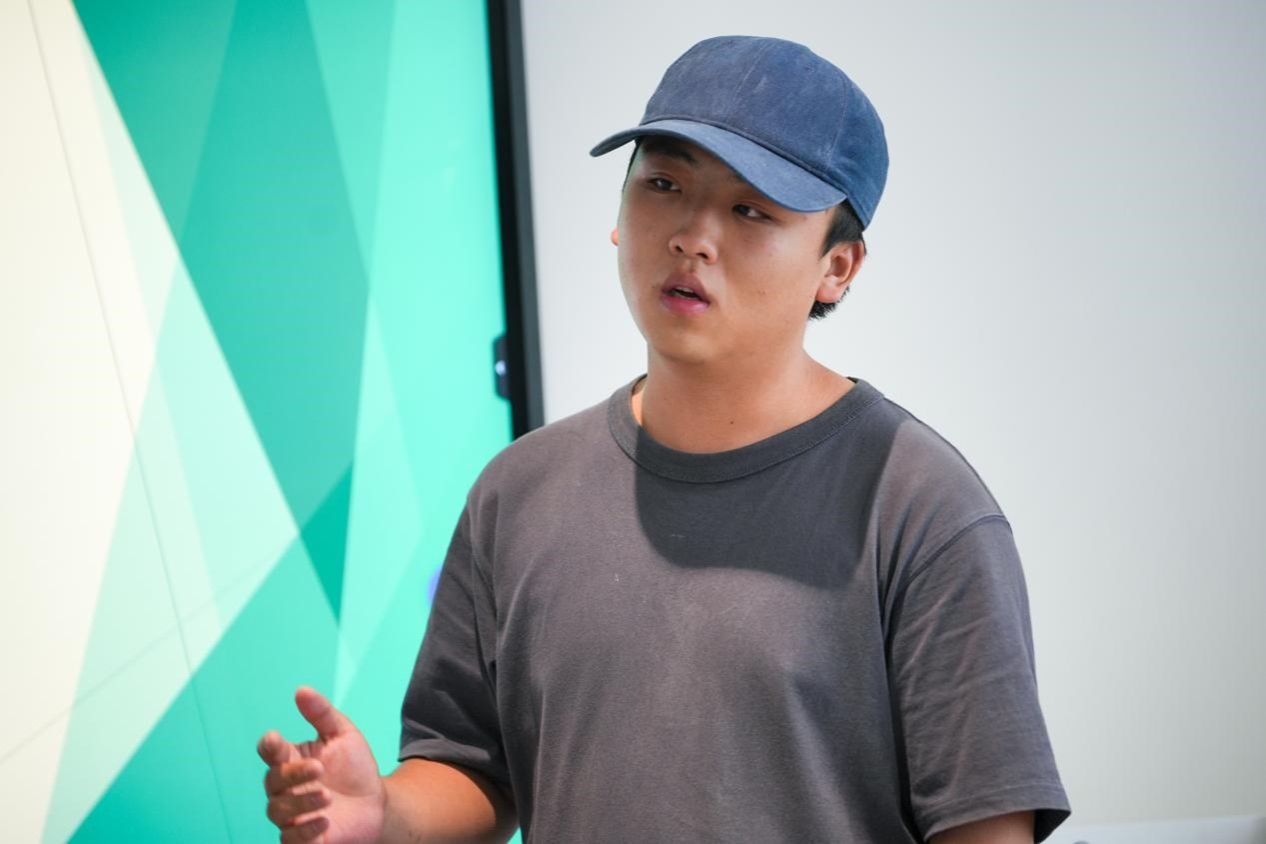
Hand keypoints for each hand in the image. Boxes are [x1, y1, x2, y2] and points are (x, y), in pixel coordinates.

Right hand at [258, 687, 386, 842]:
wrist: (377, 803)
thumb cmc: (355, 768)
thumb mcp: (344, 735)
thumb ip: (322, 713)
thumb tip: (301, 690)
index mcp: (291, 759)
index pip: (269, 751)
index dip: (269, 746)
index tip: (276, 741)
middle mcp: (285, 787)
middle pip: (273, 781)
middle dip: (293, 775)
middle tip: (318, 768)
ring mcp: (291, 814)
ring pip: (278, 811)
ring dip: (301, 802)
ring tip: (327, 796)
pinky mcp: (301, 838)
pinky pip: (291, 839)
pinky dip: (305, 830)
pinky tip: (325, 821)